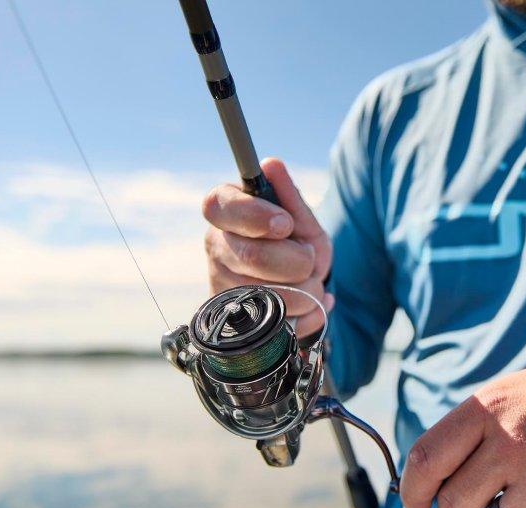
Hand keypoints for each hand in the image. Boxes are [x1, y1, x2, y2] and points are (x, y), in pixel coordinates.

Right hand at [203, 158, 332, 335]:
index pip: (219, 206)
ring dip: (305, 293)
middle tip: (308, 259)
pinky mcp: (231, 321)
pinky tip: (303, 307)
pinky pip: (272, 325)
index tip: (284, 224)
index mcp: (226, 211)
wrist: (301, 289)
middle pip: (252, 256)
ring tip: (309, 285)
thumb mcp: (302, 222)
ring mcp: (219, 283)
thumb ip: (290, 198)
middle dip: (296, 261)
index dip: (254, 215)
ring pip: (266, 295)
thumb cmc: (296, 246)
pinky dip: (302, 317)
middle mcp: (216, 245)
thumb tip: (271, 164)